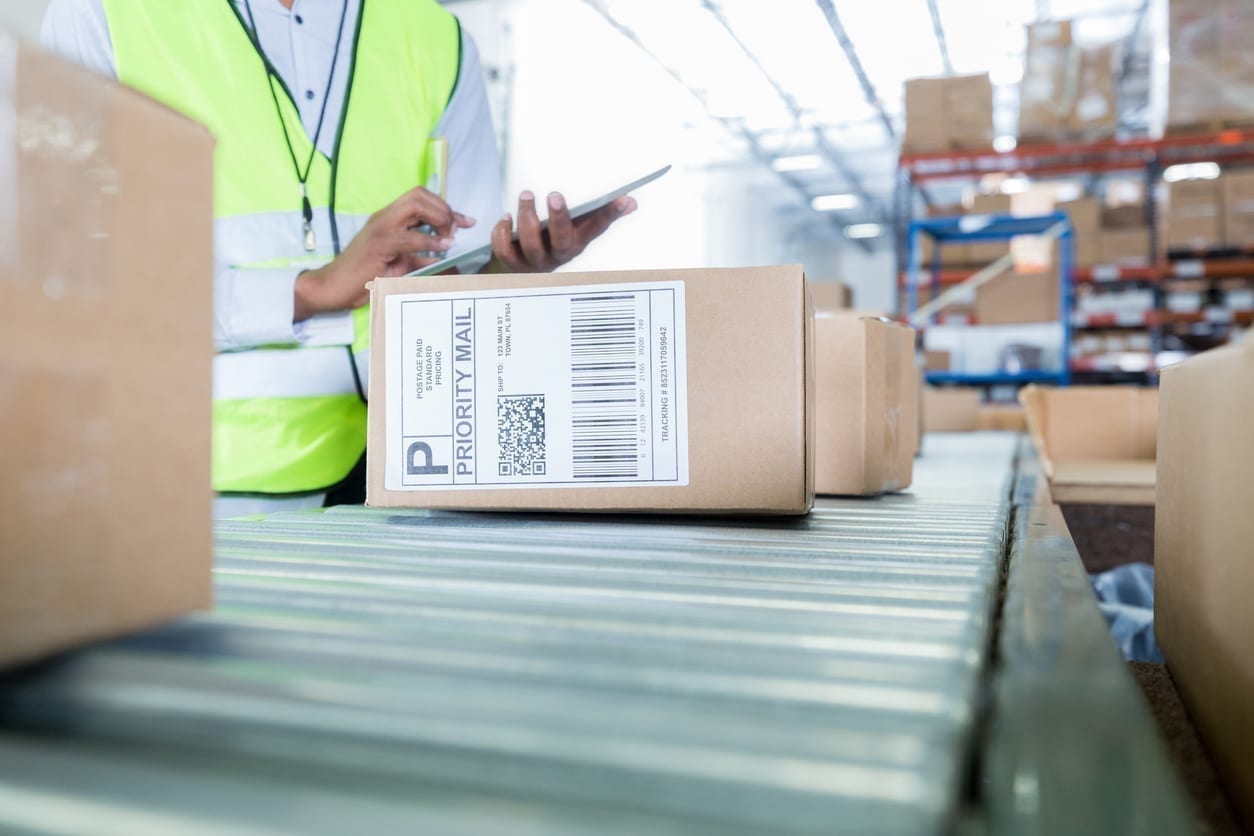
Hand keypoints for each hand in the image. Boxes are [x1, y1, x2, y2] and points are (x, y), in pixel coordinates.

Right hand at [294, 186, 473, 320]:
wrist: (331, 286)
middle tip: (455, 231)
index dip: (446, 207)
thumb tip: (446, 257)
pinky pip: (409, 237)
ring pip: (416, 205)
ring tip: (449, 239)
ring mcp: (380, 228)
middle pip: (420, 194)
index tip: (465, 222)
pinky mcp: (378, 245)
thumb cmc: (362, 276)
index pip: (420, 198)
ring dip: (439, 219)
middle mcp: (385, 217)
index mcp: (389, 218)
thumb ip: (420, 256)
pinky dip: (429, 242)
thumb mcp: (398, 264)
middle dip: (444, 209)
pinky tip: (442, 248)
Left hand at [484, 190, 635, 272]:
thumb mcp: (575, 226)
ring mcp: (535, 261)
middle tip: (554, 194)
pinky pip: (505, 251)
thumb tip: (631, 202)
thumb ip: (598, 213)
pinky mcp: (513, 263)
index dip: (610, 214)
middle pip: (562, 242)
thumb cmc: (552, 239)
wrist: (522, 265)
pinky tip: (505, 218)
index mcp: (576, 242)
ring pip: (532, 245)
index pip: (597, 228)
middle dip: (559, 219)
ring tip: (526, 196)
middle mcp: (558, 254)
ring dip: (527, 218)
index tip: (624, 199)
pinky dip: (502, 233)